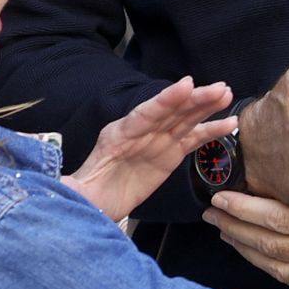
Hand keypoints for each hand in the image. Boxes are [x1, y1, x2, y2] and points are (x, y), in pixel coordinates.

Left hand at [64, 79, 234, 223]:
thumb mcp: (74, 189)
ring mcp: (156, 141)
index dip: (165, 100)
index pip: (143, 114)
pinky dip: (210, 130)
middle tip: (217, 88)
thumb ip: (71, 185)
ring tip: (227, 94)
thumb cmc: (84, 194)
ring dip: (206, 107)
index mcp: (117, 135)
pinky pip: (192, 140)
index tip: (185, 85)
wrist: (94, 203)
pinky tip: (229, 123)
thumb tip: (59, 186)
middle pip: (169, 112)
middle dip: (193, 99)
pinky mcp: (169, 154)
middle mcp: (140, 132)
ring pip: (184, 120)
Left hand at [205, 164, 288, 288]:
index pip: (274, 218)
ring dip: (247, 248)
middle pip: (268, 244)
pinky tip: (257, 252)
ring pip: (277, 265)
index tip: (220, 198)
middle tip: (212, 213)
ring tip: (226, 232)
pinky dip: (270, 265)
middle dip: (235, 227)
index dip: (242, 209)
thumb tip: (283, 175)